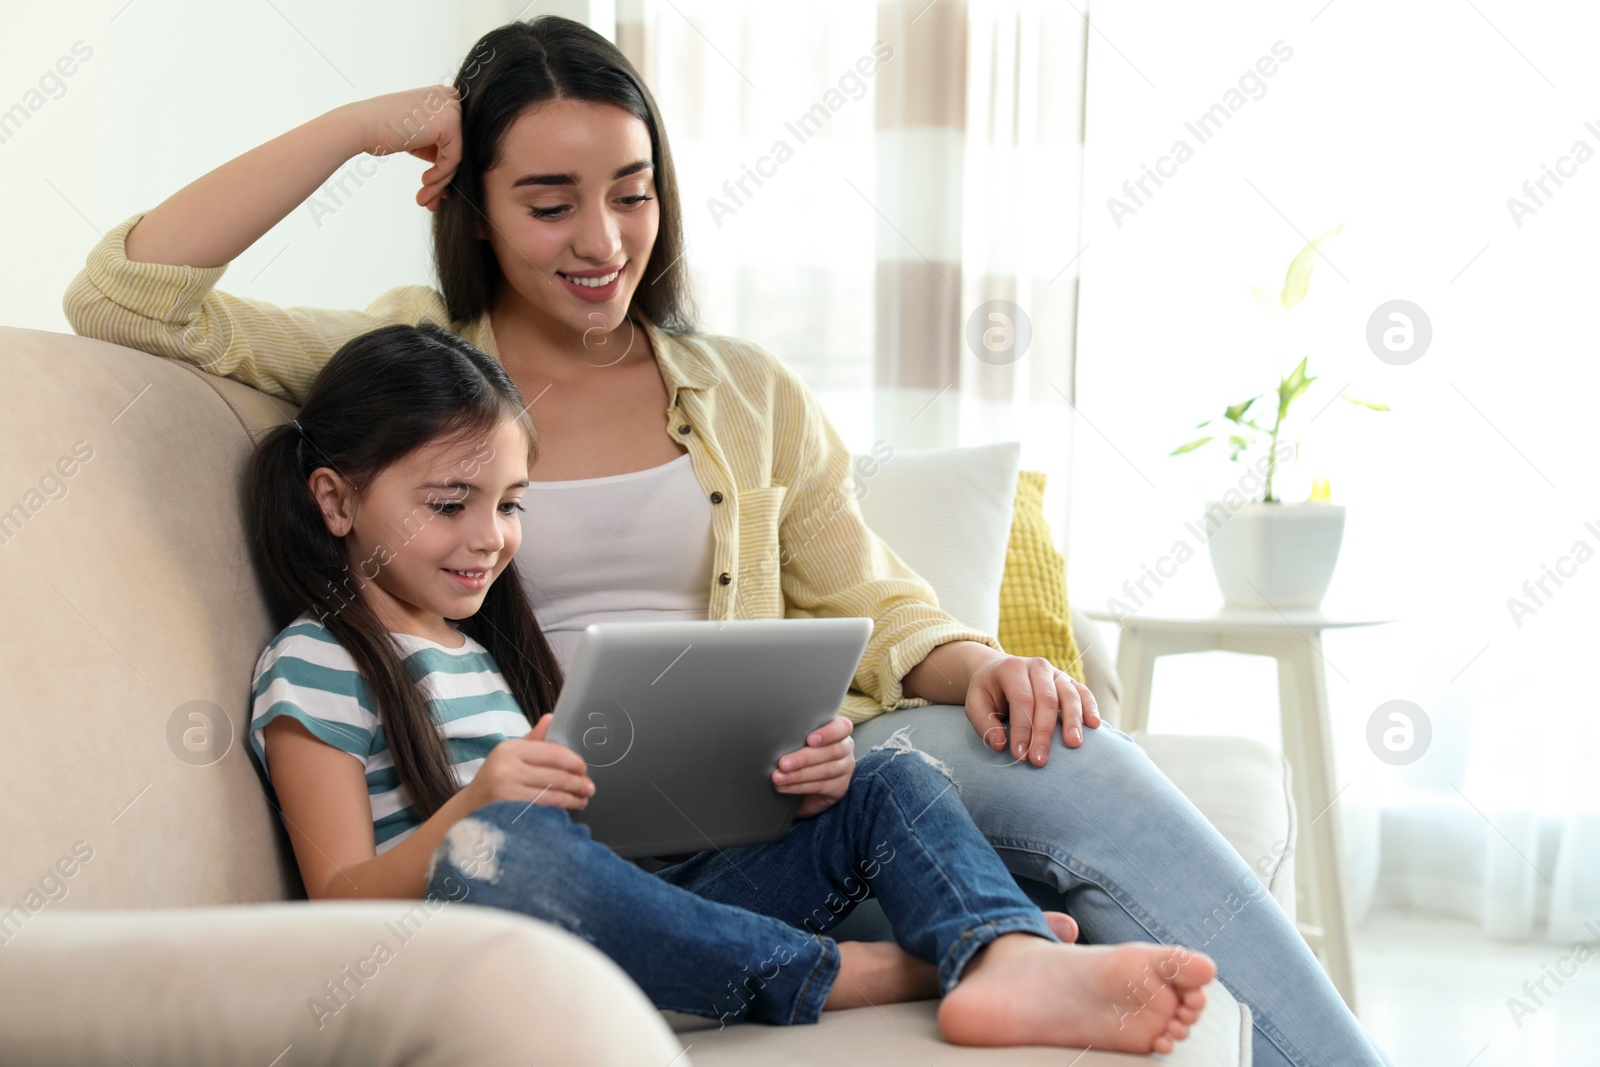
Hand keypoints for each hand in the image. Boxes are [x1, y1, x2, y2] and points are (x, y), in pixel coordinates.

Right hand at [345, 85, 462, 210]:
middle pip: (457, 147)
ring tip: (426, 199)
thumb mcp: (416, 135)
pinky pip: (454, 159)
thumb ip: (436, 145)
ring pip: (457, 156)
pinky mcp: (450, 123)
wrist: (360, 125)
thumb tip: (453, 170)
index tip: (431, 185)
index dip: (444, 165)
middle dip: (444, 177)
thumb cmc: (381, 131)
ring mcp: (452, 108)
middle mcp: (450, 97)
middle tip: (431, 199)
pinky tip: (424, 183)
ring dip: (441, 182)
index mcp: (442, 96)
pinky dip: (441, 175)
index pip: (453, 137)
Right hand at [463, 714, 594, 812]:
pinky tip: (566, 810)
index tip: (584, 768)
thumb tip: (552, 718)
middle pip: (554, 776)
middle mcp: (506, 769)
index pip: (551, 752)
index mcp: (510, 749)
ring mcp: (506, 792)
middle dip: (577, 783)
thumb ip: (533, 740)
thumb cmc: (495, 778)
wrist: (468, 808)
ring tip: (582, 800)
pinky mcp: (508, 813)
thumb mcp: (510, 754)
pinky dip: (558, 811)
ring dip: (571, 799)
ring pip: (551, 795)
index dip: (573, 761)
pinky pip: (542, 811)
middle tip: (589, 788)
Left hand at [773, 715, 854, 817]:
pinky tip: (785, 786)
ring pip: (825, 770)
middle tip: (783, 763)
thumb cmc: (800, 752)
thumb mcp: (800, 739)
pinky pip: (821, 786)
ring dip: (799, 775)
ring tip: (779, 777)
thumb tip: (776, 732)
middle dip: (804, 758)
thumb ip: (797, 734)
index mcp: (838, 730)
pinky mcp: (840, 787)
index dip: (828, 733)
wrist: (805, 785)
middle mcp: (845, 748)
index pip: (842, 727)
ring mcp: (845, 768)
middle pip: (831, 751)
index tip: (810, 740)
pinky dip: (800, 787)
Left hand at [965, 656, 1100, 767]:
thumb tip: (1000, 745)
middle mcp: (1037, 666)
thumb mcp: (976, 704)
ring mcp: (1056, 672)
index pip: (1021, 700)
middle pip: (1046, 699)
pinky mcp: (1069, 681)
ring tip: (1073, 744)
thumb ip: (984, 724)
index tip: (1020, 755)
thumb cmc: (988, 692)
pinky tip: (1094, 725)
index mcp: (1012, 668)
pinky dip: (1090, 707)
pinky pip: (1083, 693)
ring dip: (1073, 721)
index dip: (1022, 729)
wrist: (1000, 671)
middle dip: (1044, 732)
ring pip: (1069, 694)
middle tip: (1040, 760)